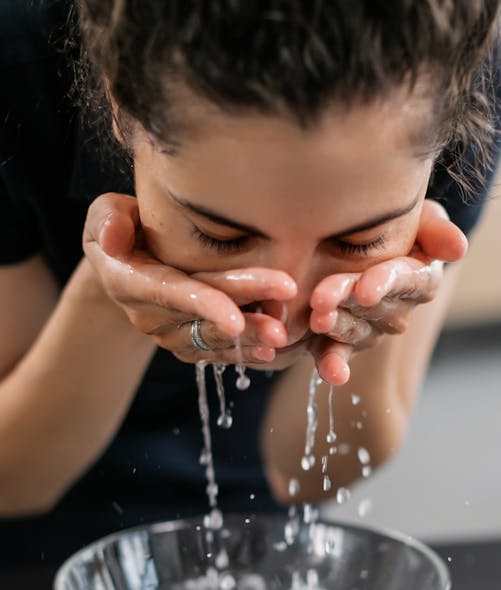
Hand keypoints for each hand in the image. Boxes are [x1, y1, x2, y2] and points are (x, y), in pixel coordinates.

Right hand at [83, 193, 295, 365]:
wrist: (125, 259)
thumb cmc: (121, 226)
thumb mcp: (105, 214)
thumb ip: (108, 220)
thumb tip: (113, 237)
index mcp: (130, 282)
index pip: (171, 293)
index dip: (204, 305)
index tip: (235, 316)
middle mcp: (148, 317)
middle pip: (202, 317)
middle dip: (244, 319)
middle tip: (280, 322)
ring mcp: (169, 334)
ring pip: (213, 339)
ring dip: (249, 340)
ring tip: (282, 337)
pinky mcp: (187, 344)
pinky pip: (217, 352)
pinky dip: (244, 351)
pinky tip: (271, 351)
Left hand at [308, 200, 466, 384]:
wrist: (351, 237)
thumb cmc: (392, 224)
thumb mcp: (419, 217)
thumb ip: (437, 230)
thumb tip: (459, 247)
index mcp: (420, 279)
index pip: (408, 281)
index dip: (386, 284)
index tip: (365, 288)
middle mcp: (398, 310)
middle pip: (376, 308)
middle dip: (348, 302)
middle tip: (322, 299)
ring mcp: (370, 329)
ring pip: (355, 331)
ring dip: (337, 328)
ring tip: (317, 319)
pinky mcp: (341, 342)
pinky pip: (338, 356)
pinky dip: (333, 365)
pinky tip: (331, 373)